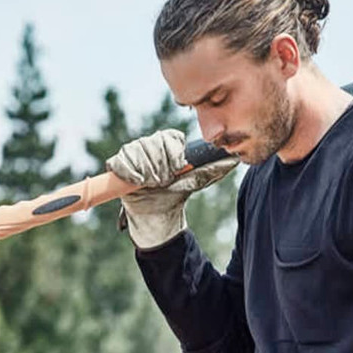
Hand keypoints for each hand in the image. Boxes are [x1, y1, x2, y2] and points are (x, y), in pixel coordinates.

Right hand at [106, 128, 238, 249]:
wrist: (156, 216)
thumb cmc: (175, 196)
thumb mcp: (194, 182)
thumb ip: (212, 170)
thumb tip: (235, 159)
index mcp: (166, 145)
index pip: (169, 136)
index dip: (173, 152)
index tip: (177, 169)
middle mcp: (149, 145)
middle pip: (153, 142)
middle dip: (160, 164)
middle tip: (163, 180)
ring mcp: (132, 153)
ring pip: (138, 150)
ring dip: (147, 170)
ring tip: (151, 183)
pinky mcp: (118, 165)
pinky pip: (122, 160)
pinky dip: (131, 172)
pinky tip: (137, 183)